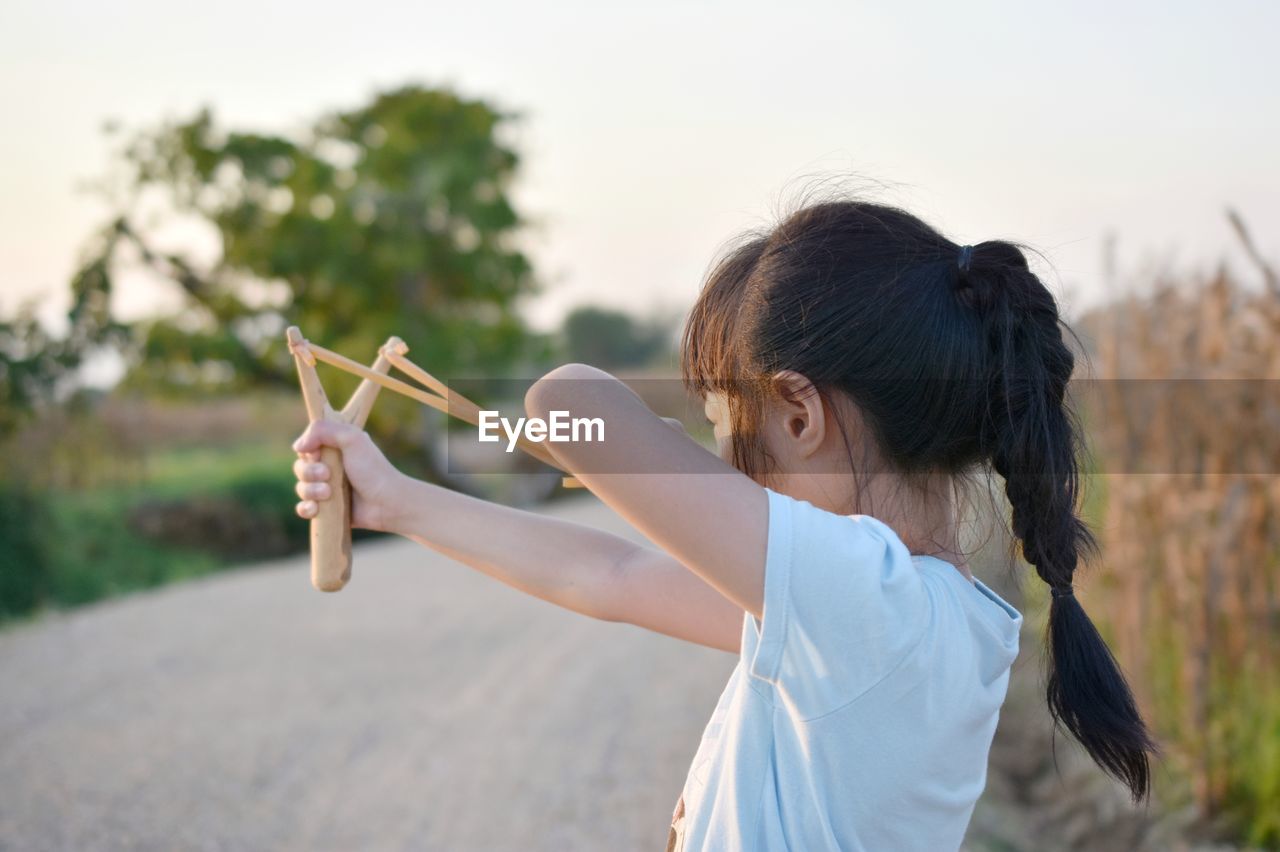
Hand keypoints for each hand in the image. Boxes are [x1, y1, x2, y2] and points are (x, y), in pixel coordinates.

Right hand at [291, 420, 409, 532]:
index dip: (308, 451)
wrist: (387, 502)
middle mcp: (329, 467)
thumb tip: (298, 447)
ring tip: (329, 493)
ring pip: (301, 489)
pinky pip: (304, 509)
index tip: (319, 454)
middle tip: (328, 475)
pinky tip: (316, 509)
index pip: (306, 447)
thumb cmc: (373, 469)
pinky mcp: (328, 509)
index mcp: (335, 449)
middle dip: (309, 472)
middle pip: (300, 468)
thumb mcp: (352, 438)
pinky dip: (306, 509)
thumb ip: (323, 430)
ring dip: (310, 491)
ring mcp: (327, 489)